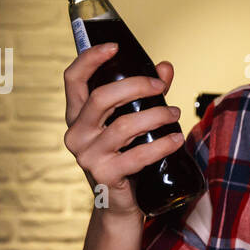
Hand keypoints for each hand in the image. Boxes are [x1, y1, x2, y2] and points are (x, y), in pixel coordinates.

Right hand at [61, 42, 181, 217]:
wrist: (120, 203)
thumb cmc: (126, 155)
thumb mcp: (132, 121)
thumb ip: (147, 93)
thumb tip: (166, 66)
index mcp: (76, 115)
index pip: (72, 79)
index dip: (90, 59)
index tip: (115, 46)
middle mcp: (76, 134)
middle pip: (101, 97)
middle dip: (136, 86)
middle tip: (161, 86)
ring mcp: (88, 156)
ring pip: (124, 125)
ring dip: (157, 115)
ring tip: (176, 115)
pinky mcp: (105, 175)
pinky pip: (137, 155)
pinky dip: (162, 145)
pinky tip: (176, 139)